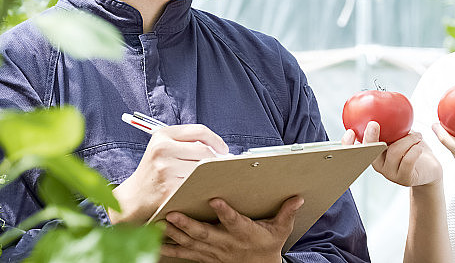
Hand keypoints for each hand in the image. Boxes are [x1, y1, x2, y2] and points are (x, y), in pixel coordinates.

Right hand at [108, 124, 228, 223]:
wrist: (133, 198)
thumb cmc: (153, 172)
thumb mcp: (162, 149)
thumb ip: (186, 143)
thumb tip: (219, 149)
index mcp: (162, 136)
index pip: (199, 131)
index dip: (216, 140)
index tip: (224, 150)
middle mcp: (162, 149)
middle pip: (204, 151)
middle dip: (215, 160)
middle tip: (219, 168)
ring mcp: (165, 169)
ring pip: (202, 169)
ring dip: (210, 175)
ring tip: (209, 178)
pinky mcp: (169, 189)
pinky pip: (196, 185)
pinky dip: (203, 187)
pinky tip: (202, 190)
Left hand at [159, 196, 303, 262]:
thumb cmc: (267, 245)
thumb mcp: (280, 230)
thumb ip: (286, 212)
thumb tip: (298, 197)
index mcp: (244, 232)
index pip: (234, 221)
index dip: (225, 212)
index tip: (215, 200)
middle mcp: (226, 243)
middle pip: (205, 234)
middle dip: (188, 225)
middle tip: (174, 213)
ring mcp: (213, 252)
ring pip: (191, 243)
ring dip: (175, 234)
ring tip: (160, 223)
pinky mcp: (205, 256)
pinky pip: (185, 254)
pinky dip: (170, 249)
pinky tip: (156, 242)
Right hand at [342, 121, 441, 186]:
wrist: (429, 169)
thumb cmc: (412, 149)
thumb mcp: (399, 136)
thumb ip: (390, 127)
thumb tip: (384, 107)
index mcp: (374, 154)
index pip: (354, 151)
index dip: (347, 144)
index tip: (350, 131)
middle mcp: (379, 165)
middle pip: (370, 152)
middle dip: (370, 137)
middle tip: (374, 124)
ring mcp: (391, 173)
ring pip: (394, 152)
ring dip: (408, 139)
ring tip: (417, 135)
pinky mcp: (404, 178)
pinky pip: (408, 160)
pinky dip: (415, 149)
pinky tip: (419, 145)